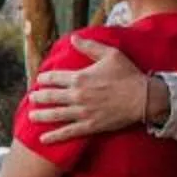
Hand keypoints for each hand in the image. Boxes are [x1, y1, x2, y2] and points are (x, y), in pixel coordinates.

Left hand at [28, 36, 161, 144]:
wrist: (144, 98)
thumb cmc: (128, 74)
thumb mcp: (110, 54)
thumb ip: (90, 46)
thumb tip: (73, 38)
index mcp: (80, 77)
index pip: (54, 78)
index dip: (45, 79)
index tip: (40, 81)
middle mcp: (77, 95)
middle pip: (51, 97)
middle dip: (39, 97)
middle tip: (32, 98)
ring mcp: (83, 112)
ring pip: (55, 115)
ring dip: (41, 116)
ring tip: (31, 116)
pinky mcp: (90, 126)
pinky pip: (68, 132)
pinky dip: (54, 136)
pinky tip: (44, 139)